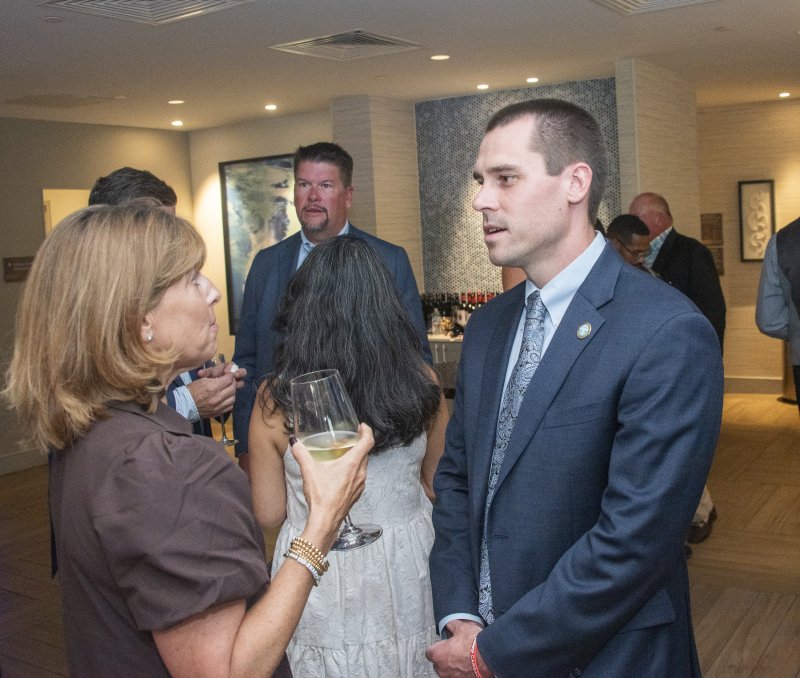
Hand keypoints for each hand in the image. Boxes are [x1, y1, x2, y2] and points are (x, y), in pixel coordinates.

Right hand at [186, 363, 246, 418]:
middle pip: (232, 389)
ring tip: (228, 391)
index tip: (229, 375)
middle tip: (230, 382)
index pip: (228, 380)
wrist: (185, 405)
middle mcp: (217, 398)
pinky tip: (225, 399)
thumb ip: (215, 379)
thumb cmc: (192, 390)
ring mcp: (218, 407)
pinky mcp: (217, 413)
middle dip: (232, 384)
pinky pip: (229, 407)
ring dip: (232, 393)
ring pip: (233, 398)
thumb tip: (225, 377)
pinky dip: (229, 402)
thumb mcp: (202, 380)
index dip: (230, 376)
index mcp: (212, 388)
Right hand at [291, 424, 372, 550]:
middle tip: (348, 440)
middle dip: (359, 444)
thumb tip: (294, 442)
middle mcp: (361, 473)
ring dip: (356, 458)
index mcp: (353, 464)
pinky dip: (354, 471)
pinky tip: (340, 475)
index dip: (367, 431)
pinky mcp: (356, 494)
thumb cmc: (321, 497)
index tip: (362, 427)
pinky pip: (359, 477)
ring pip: (363, 466)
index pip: (368, 442)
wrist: (325, 522)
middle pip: (366, 453)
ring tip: (343, 456)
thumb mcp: (309, 472)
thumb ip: (301, 454)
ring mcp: (360, 485)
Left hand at [426, 620, 485, 677]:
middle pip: (437, 663)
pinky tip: (467, 666)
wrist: (488, 658)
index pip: (429, 652)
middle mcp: (441, 668)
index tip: (443, 644)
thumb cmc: (473, 644)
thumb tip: (450, 623)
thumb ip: (452, 626)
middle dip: (443, 657)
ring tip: (462, 659)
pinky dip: (460, 672)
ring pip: (446, 671)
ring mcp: (450, 677)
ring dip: (451, 666)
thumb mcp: (461, 627)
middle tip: (454, 650)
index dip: (436, 647)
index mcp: (437, 654)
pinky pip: (456, 676)